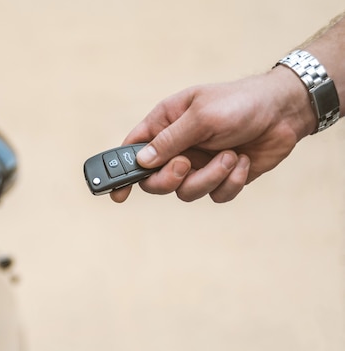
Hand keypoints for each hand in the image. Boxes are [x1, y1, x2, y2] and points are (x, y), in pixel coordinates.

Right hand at [111, 65, 315, 202]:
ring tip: (230, 156)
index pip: (132, 151)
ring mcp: (199, 165)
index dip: (120, 173)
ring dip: (210, 177)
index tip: (118, 194)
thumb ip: (169, 140)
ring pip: (186, 192)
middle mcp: (178, 147)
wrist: (285, 111)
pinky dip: (231, 182)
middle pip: (155, 181)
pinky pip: (215, 196)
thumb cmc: (241, 103)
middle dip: (171, 178)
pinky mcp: (221, 178)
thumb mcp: (201, 116)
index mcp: (165, 124)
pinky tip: (243, 162)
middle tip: (187, 164)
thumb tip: (142, 162)